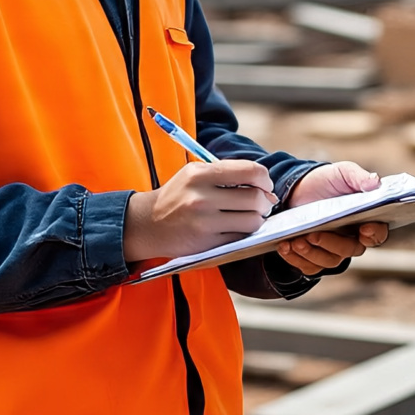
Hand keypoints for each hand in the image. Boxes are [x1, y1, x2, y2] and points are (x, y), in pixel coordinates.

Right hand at [123, 159, 275, 261]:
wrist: (148, 224)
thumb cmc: (178, 195)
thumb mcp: (194, 173)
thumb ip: (226, 172)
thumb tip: (263, 183)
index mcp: (200, 174)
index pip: (249, 171)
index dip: (264, 178)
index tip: (265, 184)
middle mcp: (201, 197)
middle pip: (255, 198)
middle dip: (265, 202)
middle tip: (262, 203)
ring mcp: (204, 222)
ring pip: (252, 221)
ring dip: (258, 219)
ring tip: (250, 215)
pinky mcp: (207, 243)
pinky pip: (240, 237)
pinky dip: (245, 232)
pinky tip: (237, 227)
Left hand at [275, 161, 389, 275]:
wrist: (297, 188)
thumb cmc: (326, 181)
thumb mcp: (343, 173)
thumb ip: (359, 177)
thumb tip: (376, 183)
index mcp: (366, 219)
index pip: (377, 233)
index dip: (374, 233)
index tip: (365, 228)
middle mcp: (352, 239)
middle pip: (350, 249)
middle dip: (331, 243)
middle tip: (313, 234)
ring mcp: (333, 250)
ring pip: (328, 261)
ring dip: (311, 253)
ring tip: (296, 240)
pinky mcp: (313, 257)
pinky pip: (308, 266)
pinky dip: (296, 258)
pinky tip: (285, 246)